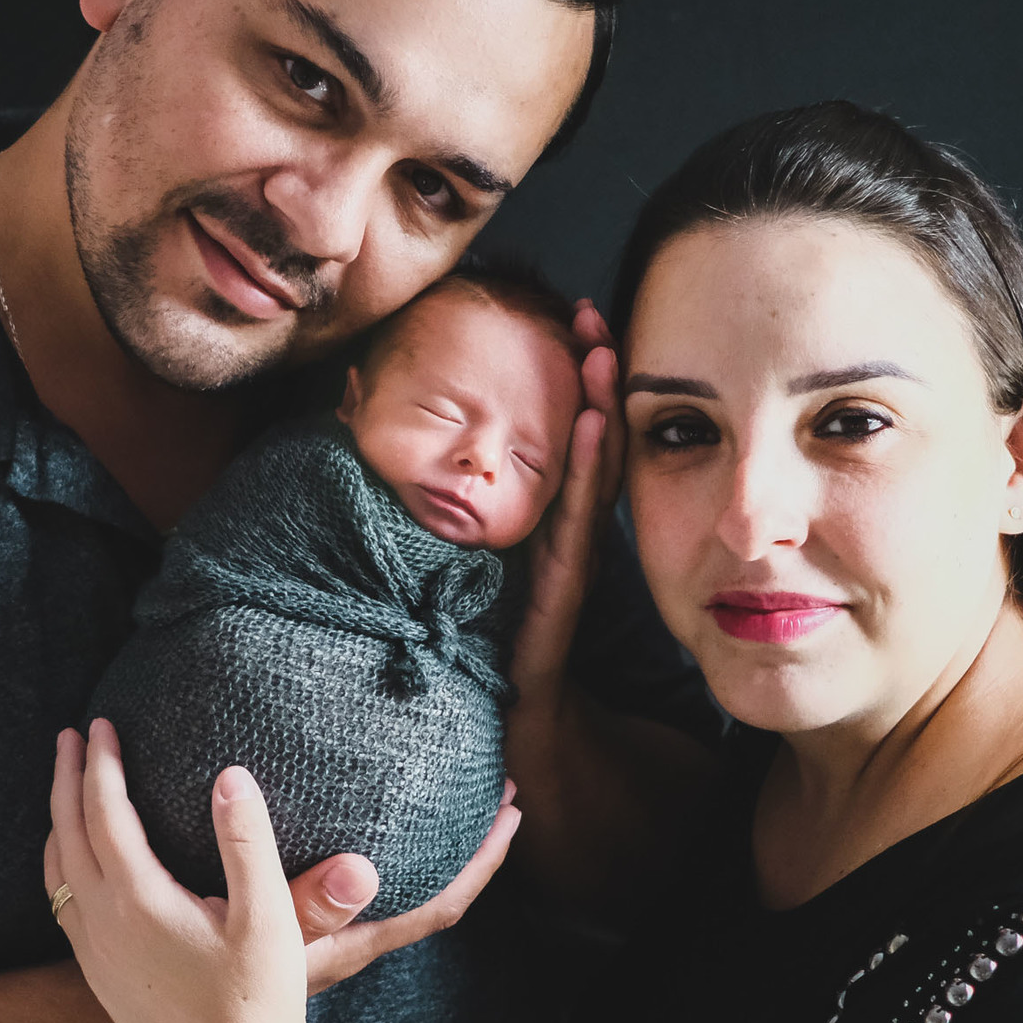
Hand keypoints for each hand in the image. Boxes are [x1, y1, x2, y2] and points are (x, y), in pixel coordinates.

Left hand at [45, 722, 521, 1022]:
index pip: (105, 813)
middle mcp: (103, 927)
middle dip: (68, 780)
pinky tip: (84, 869)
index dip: (102, 764)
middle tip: (72, 737)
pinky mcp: (105, 982)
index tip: (102, 723)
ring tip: (70, 791)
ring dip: (60, 822)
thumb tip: (230, 775)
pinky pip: (64, 907)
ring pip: (58, 873)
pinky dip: (64, 866)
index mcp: (138, 902)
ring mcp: (97, 958)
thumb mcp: (268, 917)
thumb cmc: (261, 1003)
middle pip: (68, 835)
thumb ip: (248, 841)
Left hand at [510, 300, 624, 701]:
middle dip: (596, 374)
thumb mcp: (477, 550)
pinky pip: (578, 511)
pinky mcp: (566, 576)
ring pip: (594, 466)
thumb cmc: (493, 632)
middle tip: (592, 314)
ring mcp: (575, 548)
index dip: (578, 378)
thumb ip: (471, 506)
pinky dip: (585, 464)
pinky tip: (588, 423)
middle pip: (593, 435)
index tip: (575, 321)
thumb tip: (423, 446)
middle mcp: (572, 524)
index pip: (574, 433)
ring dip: (599, 404)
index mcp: (555, 513)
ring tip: (600, 350)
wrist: (517, 708)